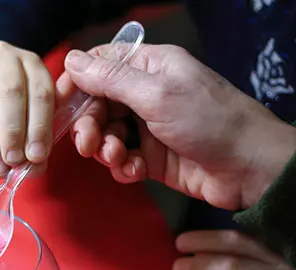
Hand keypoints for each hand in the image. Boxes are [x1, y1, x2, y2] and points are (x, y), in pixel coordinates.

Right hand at [0, 41, 54, 176]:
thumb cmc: (3, 108)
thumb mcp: (27, 116)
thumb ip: (38, 136)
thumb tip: (38, 163)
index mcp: (30, 62)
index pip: (40, 92)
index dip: (40, 126)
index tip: (37, 156)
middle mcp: (1, 56)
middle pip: (11, 93)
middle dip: (14, 133)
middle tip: (14, 161)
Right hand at [59, 44, 295, 209]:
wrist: (248, 168)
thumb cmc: (209, 121)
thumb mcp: (156, 94)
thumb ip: (110, 79)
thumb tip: (72, 60)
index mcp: (149, 68)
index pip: (100, 65)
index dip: (76, 83)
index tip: (59, 105)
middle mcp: (145, 94)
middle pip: (97, 104)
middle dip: (88, 124)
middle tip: (88, 144)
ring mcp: (148, 127)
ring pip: (105, 134)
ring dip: (104, 148)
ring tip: (117, 158)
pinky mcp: (151, 158)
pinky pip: (121, 159)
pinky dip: (122, 167)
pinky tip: (134, 171)